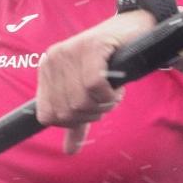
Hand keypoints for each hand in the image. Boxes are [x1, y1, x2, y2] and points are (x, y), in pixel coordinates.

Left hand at [36, 12, 155, 153]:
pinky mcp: (92, 46)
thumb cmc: (111, 63)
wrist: (135, 30)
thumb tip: (69, 151)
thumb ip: (77, 122)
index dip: (72, 121)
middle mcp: (53, 60)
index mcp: (47, 70)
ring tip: (112, 90)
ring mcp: (71, 52)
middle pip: (67, 112)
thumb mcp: (88, 95)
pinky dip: (111, 95)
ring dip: (105, 104)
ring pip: (82, 101)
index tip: (90, 109)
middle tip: (106, 98)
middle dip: (92, 113)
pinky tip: (117, 87)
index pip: (47, 116)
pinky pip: (96, 86)